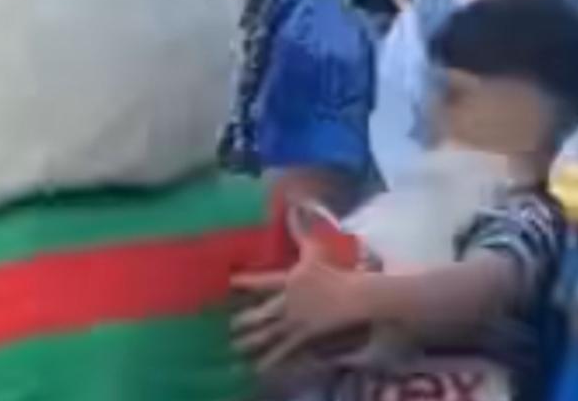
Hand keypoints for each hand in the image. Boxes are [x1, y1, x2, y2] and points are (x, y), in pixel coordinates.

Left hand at [232, 238, 369, 370]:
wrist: (354, 296)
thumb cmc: (335, 271)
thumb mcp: (315, 249)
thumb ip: (300, 230)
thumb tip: (293, 207)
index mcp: (289, 281)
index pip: (262, 281)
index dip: (243, 282)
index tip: (226, 283)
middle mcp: (287, 303)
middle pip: (261, 314)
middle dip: (242, 321)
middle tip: (223, 326)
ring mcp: (294, 321)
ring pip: (268, 334)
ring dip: (250, 342)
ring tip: (232, 349)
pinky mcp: (303, 336)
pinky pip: (284, 350)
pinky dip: (271, 360)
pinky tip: (257, 370)